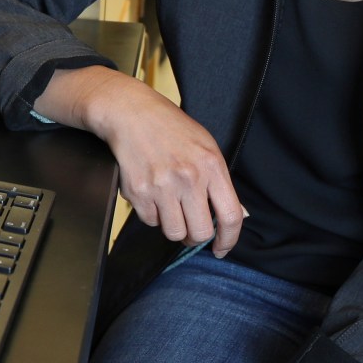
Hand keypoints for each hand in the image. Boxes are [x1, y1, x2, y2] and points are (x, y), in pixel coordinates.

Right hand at [39, 65, 245, 255]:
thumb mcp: (206, 147)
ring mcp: (162, 186)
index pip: (230, 216)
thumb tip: (230, 215)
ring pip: (173, 232)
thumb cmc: (171, 129)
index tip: (222, 248)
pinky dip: (151, 214)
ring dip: (172, 226)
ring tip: (169, 206)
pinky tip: (151, 193)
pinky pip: (149, 221)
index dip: (229, 240)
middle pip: (200, 232)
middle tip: (191, 227)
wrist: (132, 113)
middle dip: (195, 236)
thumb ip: (218, 181)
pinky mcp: (138, 192)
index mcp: (212, 166)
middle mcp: (188, 178)